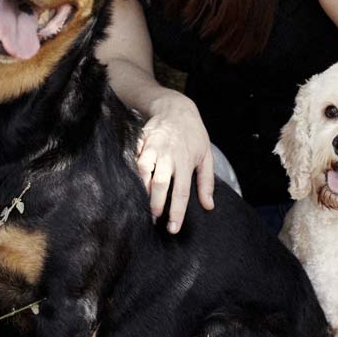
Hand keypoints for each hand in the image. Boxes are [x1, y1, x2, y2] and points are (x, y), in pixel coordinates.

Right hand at [136, 92, 214, 233]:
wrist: (175, 108)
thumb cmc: (193, 134)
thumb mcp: (206, 156)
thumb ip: (206, 182)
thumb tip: (208, 206)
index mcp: (186, 161)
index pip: (181, 192)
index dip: (176, 212)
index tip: (172, 228)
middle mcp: (169, 155)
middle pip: (160, 183)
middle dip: (155, 203)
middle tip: (153, 218)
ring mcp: (152, 147)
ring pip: (143, 170)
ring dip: (140, 189)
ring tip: (139, 203)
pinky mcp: (140, 142)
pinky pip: (132, 159)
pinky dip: (130, 172)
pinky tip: (129, 184)